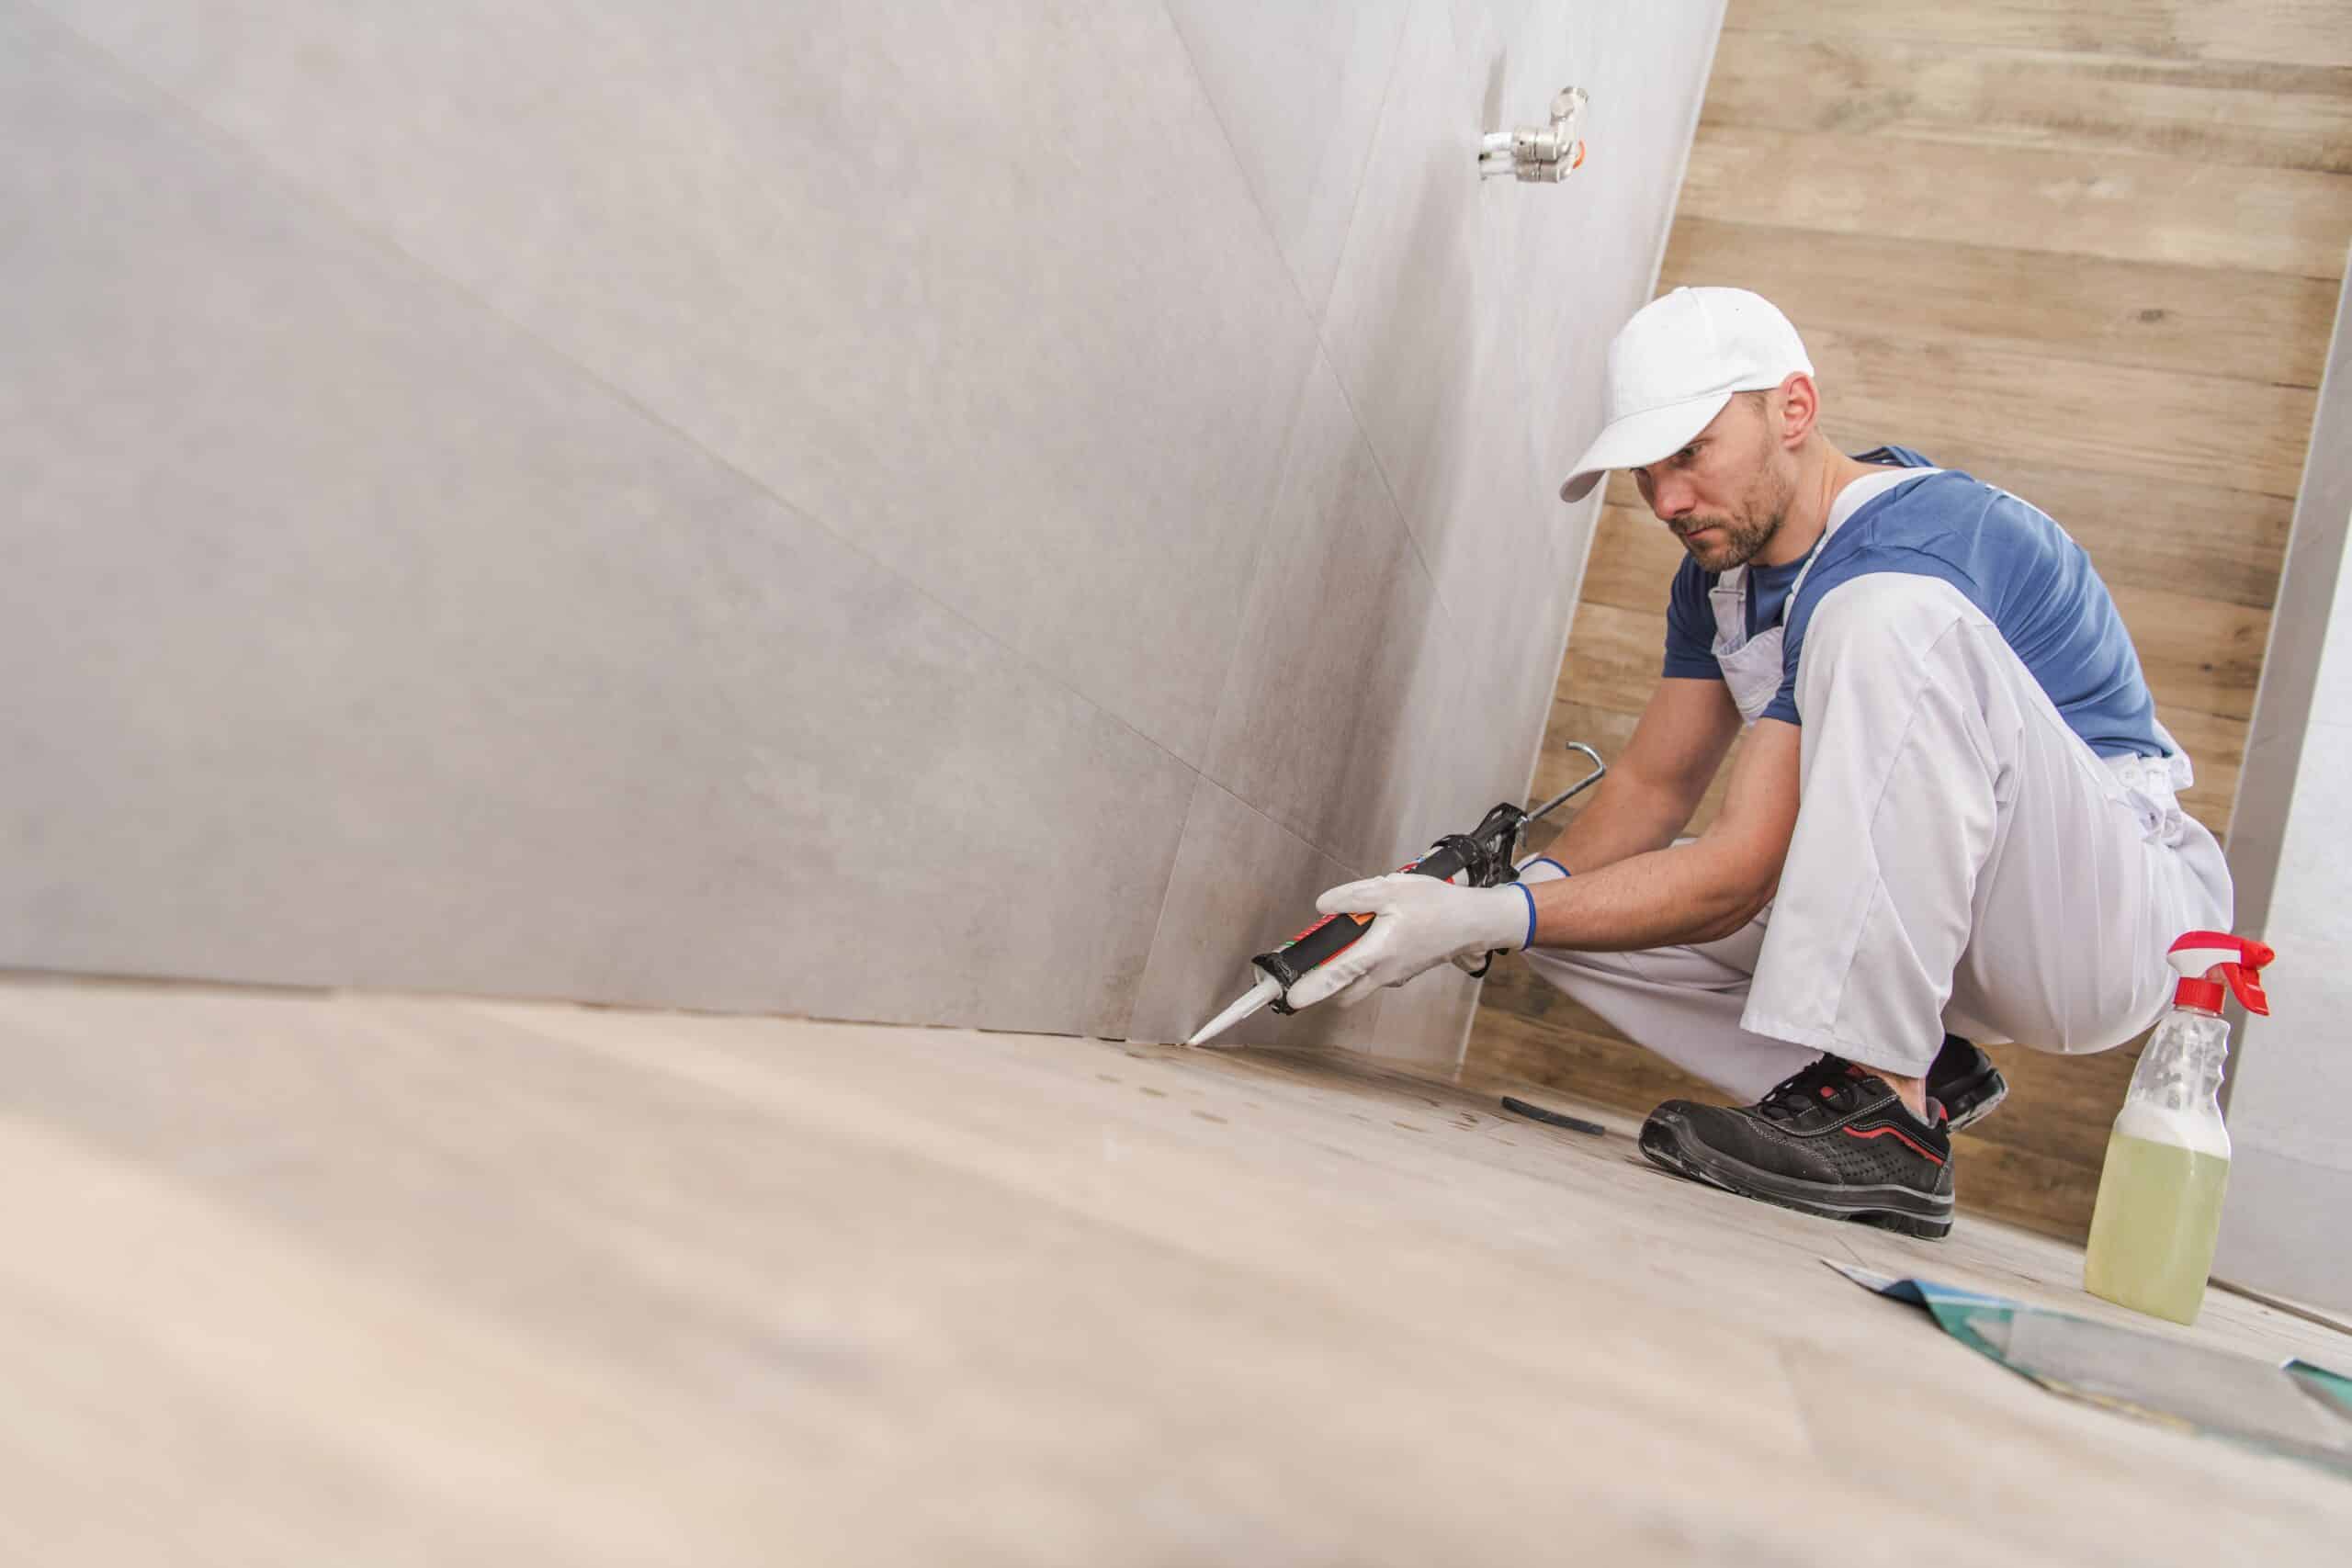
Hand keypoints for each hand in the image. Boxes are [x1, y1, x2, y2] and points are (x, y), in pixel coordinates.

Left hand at [1283, 874, 1533, 1011]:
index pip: (1337, 975)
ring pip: (1359, 983)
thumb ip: (1353, 898)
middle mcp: (1384, 973)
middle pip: (1344, 991)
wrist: (1473, 921)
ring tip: (1345, 938)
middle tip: (1310, 964)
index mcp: (1378, 952)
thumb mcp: (1392, 890)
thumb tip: (1323, 905)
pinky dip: (1363, 963)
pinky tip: (1370, 935)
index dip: (1312, 988)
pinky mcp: (1402, 973)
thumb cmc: (1436, 905)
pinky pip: (1373, 974)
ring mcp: (1395, 976)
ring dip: (1345, 970)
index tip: (1290, 997)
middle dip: (1324, 984)